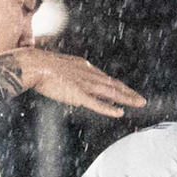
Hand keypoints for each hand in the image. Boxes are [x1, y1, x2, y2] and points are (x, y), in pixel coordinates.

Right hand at [12, 47, 146, 118]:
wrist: (34, 64)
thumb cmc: (41, 66)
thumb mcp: (61, 67)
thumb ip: (71, 75)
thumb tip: (73, 81)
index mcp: (84, 67)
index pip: (106, 79)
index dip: (118, 87)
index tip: (127, 92)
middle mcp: (88, 74)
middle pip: (114, 85)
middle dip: (129, 93)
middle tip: (142, 100)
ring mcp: (84, 84)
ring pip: (111, 93)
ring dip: (127, 98)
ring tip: (139, 103)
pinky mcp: (78, 94)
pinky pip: (97, 104)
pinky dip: (109, 109)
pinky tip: (120, 113)